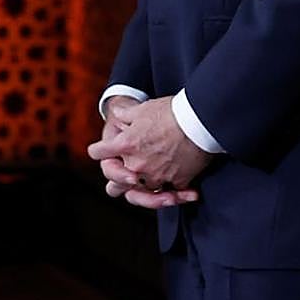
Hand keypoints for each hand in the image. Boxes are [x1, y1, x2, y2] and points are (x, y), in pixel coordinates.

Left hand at [88, 97, 207, 209]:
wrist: (201, 119)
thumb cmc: (172, 111)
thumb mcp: (144, 108)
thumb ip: (126, 114)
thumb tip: (116, 112)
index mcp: (125, 145)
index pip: (98, 152)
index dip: (100, 149)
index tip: (103, 149)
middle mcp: (136, 165)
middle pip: (114, 184)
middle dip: (119, 178)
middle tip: (128, 171)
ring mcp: (156, 176)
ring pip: (142, 191)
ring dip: (146, 185)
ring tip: (155, 179)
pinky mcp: (177, 181)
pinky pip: (171, 191)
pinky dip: (175, 188)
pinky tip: (180, 182)